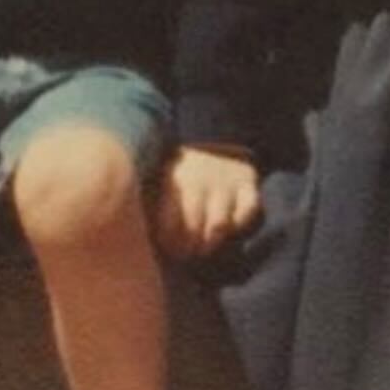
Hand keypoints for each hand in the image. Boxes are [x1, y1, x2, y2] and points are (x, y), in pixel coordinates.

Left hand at [155, 146, 260, 260]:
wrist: (214, 135)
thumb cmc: (183, 170)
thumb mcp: (163, 179)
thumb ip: (153, 204)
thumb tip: (140, 234)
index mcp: (175, 180)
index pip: (170, 224)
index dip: (170, 244)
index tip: (170, 250)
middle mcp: (202, 180)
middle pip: (194, 228)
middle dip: (189, 249)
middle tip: (187, 255)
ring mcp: (227, 182)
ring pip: (219, 225)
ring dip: (211, 243)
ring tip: (204, 248)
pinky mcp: (248, 182)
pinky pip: (248, 211)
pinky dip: (239, 224)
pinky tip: (229, 229)